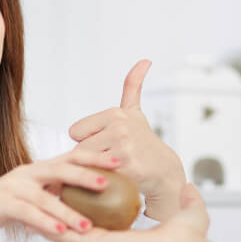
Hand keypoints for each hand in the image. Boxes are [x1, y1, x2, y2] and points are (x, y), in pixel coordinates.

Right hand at [0, 149, 120, 241]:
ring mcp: (13, 188)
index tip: (120, 162)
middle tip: (108, 182)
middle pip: (60, 169)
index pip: (71, 158)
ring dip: (67, 212)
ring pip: (45, 197)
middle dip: (85, 174)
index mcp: (39, 170)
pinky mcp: (2, 204)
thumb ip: (57, 192)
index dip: (95, 158)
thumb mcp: (34, 196)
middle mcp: (27, 173)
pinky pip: (27, 213)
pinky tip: (60, 233)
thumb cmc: (5, 208)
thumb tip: (89, 195)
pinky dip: (44, 222)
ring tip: (88, 225)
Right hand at [46, 183, 209, 241]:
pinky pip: (64, 236)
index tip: (76, 190)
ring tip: (33, 204)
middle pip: (75, 226)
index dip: (85, 205)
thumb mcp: (188, 213)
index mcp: (123, 238)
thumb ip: (187, 200)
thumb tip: (189, 188)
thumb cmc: (188, 240)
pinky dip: (48, 226)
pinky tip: (33, 217)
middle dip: (60, 211)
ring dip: (48, 218)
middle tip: (47, 195)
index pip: (97, 220)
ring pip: (64, 231)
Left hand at [69, 59, 185, 220]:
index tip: (105, 143)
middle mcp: (120, 127)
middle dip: (90, 157)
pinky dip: (100, 181)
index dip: (88, 140)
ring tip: (112, 169)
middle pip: (79, 148)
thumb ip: (133, 86)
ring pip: (86, 163)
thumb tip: (144, 60)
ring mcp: (123, 148)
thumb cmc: (143, 142)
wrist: (164, 171)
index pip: (75, 131)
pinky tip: (115, 179)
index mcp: (115, 113)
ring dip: (93, 169)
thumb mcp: (134, 113)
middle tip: (110, 159)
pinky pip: (96, 175)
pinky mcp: (126, 168)